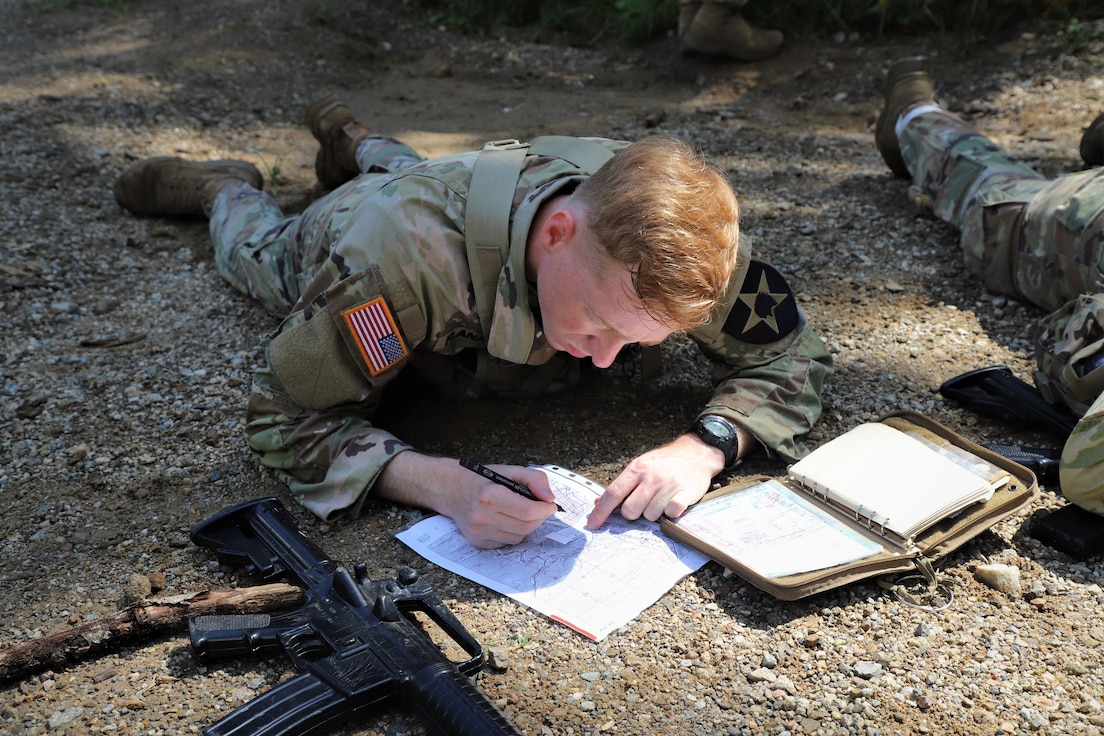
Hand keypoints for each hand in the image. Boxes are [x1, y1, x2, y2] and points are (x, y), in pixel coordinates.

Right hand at [376, 453, 556, 548]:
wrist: (452, 490)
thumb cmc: (481, 479)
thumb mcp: (509, 470)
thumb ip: (534, 479)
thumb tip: (549, 498)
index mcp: (489, 496)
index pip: (527, 511)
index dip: (544, 510)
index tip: (550, 505)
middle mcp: (482, 517)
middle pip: (525, 526)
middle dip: (539, 517)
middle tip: (540, 508)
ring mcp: (478, 533)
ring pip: (518, 537)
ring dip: (527, 526)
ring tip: (521, 512)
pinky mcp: (478, 542)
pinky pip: (507, 542)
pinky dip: (513, 532)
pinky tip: (507, 520)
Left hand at [586, 434, 726, 528]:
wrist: (696, 453)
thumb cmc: (664, 463)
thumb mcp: (639, 467)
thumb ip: (621, 486)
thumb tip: (598, 504)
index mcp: (636, 469)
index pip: (613, 493)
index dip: (601, 512)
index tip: (592, 524)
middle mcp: (651, 477)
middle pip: (630, 510)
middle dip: (634, 513)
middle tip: (644, 503)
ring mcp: (668, 485)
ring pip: (650, 516)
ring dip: (654, 513)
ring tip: (661, 499)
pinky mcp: (685, 493)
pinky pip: (671, 513)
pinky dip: (671, 513)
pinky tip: (673, 503)